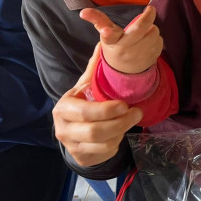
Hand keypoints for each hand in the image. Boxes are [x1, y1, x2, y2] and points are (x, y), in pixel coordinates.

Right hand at [53, 43, 142, 166]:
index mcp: (64, 108)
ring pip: (103, 143)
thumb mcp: (85, 86)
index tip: (125, 104)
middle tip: (137, 113)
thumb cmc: (82, 104)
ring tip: (131, 120)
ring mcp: (71, 146)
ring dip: (122, 131)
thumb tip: (103, 42)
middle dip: (121, 122)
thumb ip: (94, 67)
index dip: (107, 110)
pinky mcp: (82, 158)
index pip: (85, 112)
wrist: (73, 133)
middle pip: (96, 131)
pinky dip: (117, 143)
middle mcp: (63, 129)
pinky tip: (120, 133)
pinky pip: (105, 152)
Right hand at [80, 6, 162, 73]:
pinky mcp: (152, 59)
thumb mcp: (106, 36)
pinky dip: (156, 39)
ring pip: (154, 32)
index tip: (106, 30)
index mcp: (112, 42)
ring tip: (144, 33)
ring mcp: (139, 56)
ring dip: (152, 29)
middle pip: (141, 28)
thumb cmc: (115, 47)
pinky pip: (160, 41)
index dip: (107, 32)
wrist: (125, 72)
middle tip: (149, 11)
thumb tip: (83, 11)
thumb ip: (98, 20)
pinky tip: (148, 43)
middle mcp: (125, 50)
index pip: (108, 36)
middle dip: (147, 17)